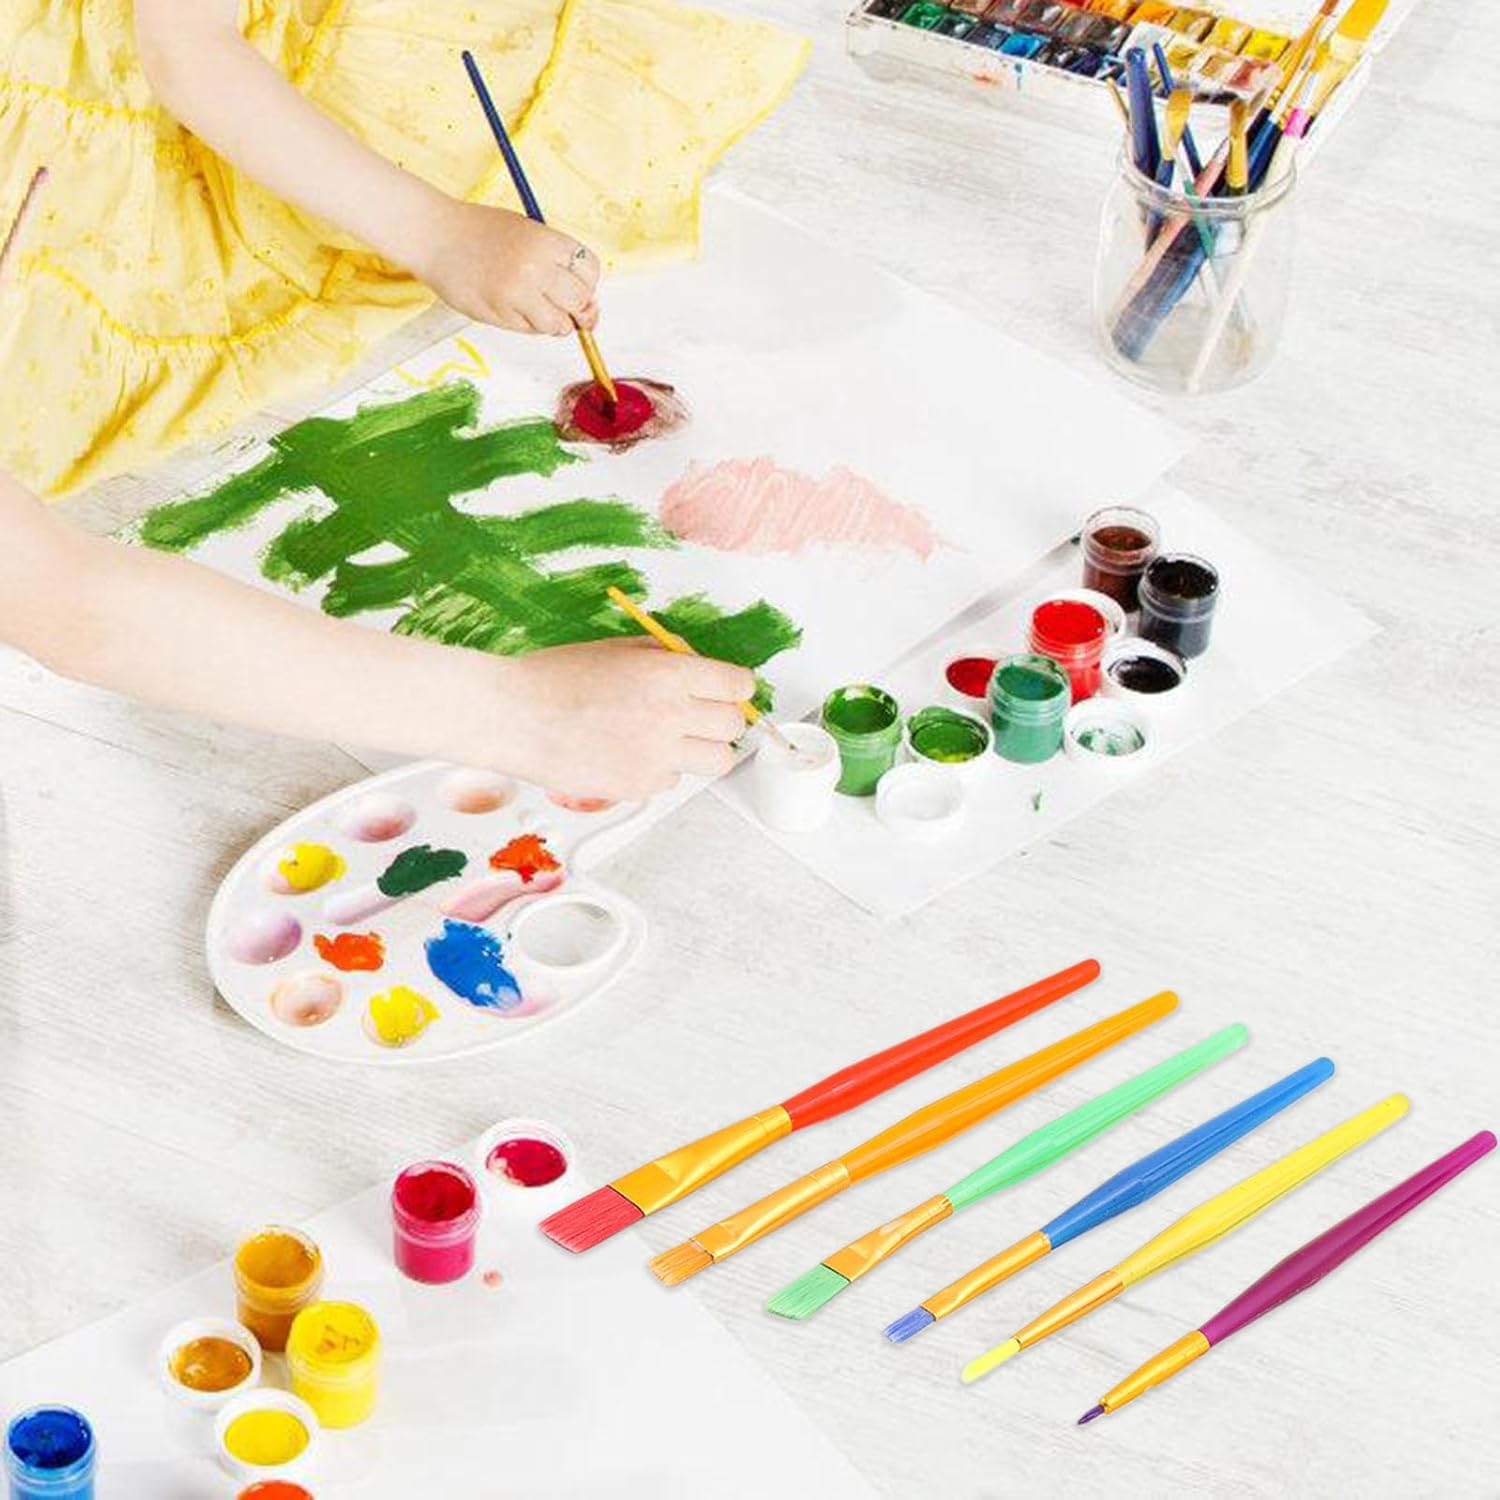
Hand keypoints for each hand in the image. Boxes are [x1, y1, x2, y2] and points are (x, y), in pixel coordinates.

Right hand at [416, 199, 599, 334]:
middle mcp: (535, 266)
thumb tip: (586, 305)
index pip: (590, 272)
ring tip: (531, 305)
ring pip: (557, 324)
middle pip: (580, 302)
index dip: (586, 284)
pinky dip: (526, 324)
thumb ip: (555, 261)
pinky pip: (529, 330)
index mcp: (546, 240)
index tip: (576, 287)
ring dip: (551, 322)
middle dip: (576, 309)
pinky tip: (510, 305)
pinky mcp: (499, 312)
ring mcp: (517, 292)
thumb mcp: (526, 231)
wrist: (435, 235)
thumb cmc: (481, 232)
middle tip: (560, 305)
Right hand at [486, 639, 757, 801]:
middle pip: (734, 727)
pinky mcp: (638, 786)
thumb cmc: (553, 679)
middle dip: (721, 721)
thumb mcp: (617, 648)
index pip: (738, 686)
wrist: (510, 716)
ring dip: (699, 751)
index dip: (735, 689)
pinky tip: (629, 754)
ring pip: (714, 762)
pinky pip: (672, 781)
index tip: (728, 692)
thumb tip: (697, 664)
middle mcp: (669, 715)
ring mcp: (656, 755)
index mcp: (668, 673)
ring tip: (668, 740)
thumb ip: (664, 655)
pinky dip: (659, 770)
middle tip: (700, 717)